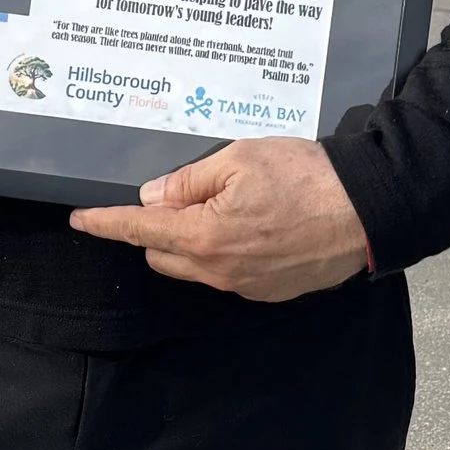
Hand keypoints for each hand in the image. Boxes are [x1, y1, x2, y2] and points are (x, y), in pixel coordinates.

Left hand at [70, 138, 370, 302]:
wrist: (368, 210)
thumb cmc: (306, 177)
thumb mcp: (240, 159)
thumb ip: (189, 180)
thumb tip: (154, 196)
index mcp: (203, 236)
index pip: (138, 231)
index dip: (105, 224)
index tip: (80, 219)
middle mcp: (218, 270)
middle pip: (161, 254)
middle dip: (157, 228)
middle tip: (181, 194)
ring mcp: (244, 285)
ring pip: (194, 267)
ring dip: (190, 242)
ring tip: (223, 206)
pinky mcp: (268, 291)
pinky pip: (226, 274)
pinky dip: (223, 252)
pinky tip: (252, 226)